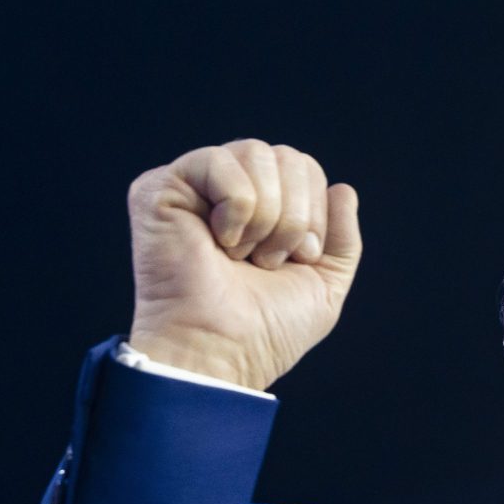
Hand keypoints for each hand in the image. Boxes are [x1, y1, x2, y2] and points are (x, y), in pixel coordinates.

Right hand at [126, 139, 361, 389]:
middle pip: (289, 156)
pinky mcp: (160, 188)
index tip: (300, 259)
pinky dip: (236, 206)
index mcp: (264, 210)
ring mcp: (194, 187)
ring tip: (244, 255)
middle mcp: (228, 192)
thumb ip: (343, 239)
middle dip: (296, 214)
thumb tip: (343, 188)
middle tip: (270, 261)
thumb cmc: (267, 329)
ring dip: (268, 215)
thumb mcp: (325, 285)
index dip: (315, 213)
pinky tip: (219, 242)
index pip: (307, 170)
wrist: (224, 350)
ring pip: (258, 152)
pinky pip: (218, 160)